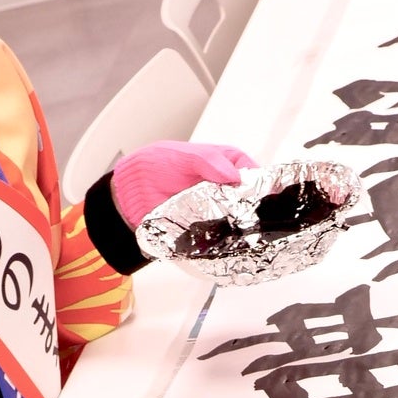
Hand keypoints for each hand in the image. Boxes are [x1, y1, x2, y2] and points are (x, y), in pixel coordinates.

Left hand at [110, 140, 254, 229]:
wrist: (133, 190)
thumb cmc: (159, 164)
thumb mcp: (187, 156)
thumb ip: (209, 161)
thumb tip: (233, 176)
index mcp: (227, 164)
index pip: (254, 173)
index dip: (262, 185)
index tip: (263, 196)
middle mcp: (226, 188)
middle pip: (249, 201)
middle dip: (252, 210)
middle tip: (251, 217)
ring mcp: (217, 210)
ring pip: (238, 220)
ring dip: (239, 227)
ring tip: (240, 231)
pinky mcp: (207, 228)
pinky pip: (221, 235)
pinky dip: (223, 240)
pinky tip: (225, 241)